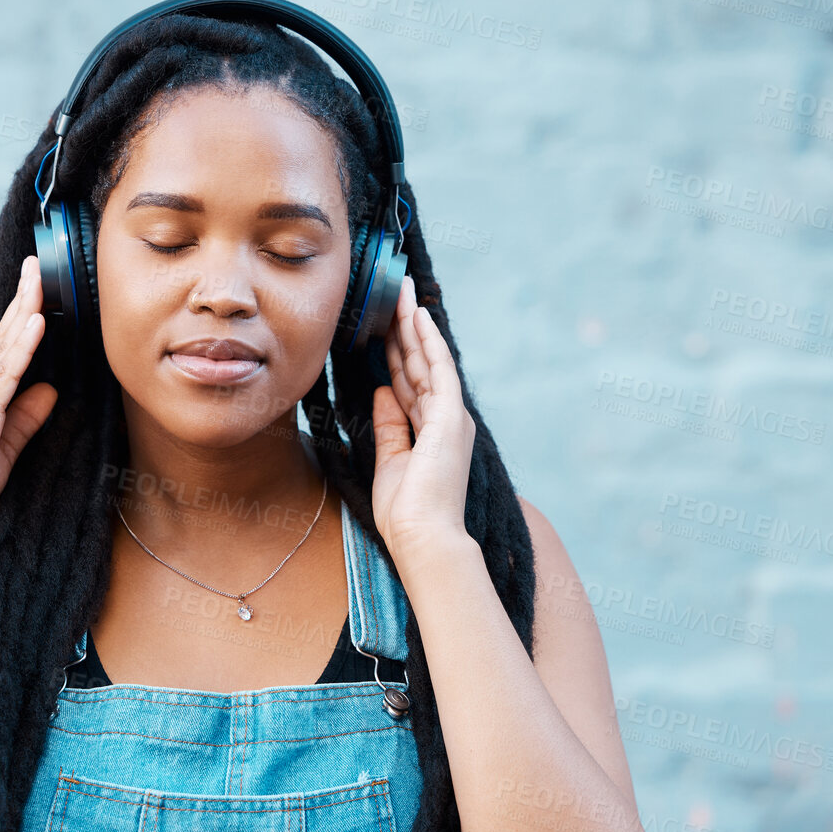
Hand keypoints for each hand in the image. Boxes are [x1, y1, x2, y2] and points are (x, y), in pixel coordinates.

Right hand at [0, 255, 57, 557]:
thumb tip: (49, 389)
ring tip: (40, 281)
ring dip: (23, 313)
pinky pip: (2, 377)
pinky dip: (20, 348)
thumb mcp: (1, 454)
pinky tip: (35, 324)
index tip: (34, 290)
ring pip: (1, 350)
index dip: (17, 320)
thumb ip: (24, 420)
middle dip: (20, 301)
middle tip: (35, 265)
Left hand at [370, 274, 475, 562]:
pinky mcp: (451, 417)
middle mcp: (446, 419)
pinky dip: (428, 342)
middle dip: (405, 329)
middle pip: (419, 365)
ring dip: (414, 326)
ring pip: (428, 360)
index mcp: (432, 432)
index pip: (409, 383)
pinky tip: (417, 318)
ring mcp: (450, 417)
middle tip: (395, 294)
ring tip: (403, 293)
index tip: (384, 327)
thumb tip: (382, 391)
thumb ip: (389, 424)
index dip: (396, 354)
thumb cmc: (406, 512)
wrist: (423, 538)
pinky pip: (438, 370)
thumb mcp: (390, 459)